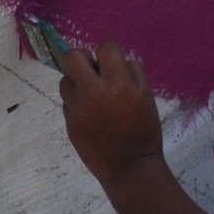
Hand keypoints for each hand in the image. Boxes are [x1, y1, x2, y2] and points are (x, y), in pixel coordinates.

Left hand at [61, 37, 165, 188]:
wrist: (129, 166)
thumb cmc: (144, 131)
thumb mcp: (147, 97)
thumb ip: (133, 74)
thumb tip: (120, 60)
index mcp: (119, 83)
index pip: (106, 47)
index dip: (110, 52)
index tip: (113, 62)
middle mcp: (93, 91)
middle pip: (73, 57)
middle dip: (83, 58)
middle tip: (94, 71)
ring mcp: (77, 108)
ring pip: (65, 79)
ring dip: (77, 81)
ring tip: (92, 94)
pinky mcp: (69, 122)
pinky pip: (68, 101)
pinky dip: (77, 102)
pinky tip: (91, 114)